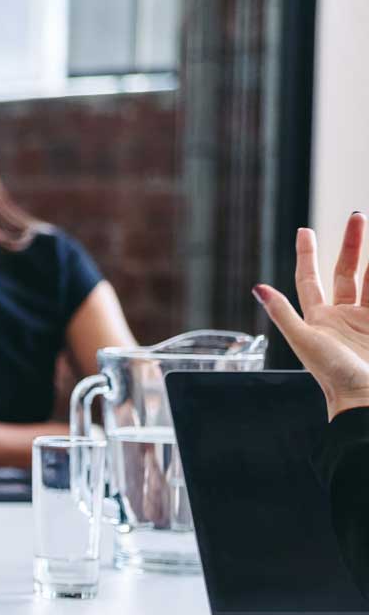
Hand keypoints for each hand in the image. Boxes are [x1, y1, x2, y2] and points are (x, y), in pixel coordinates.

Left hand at [257, 212, 368, 420]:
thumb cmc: (332, 374)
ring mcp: (365, 321)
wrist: (365, 398)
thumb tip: (257, 287)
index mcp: (317, 318)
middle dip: (353, 244)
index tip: (305, 230)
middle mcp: (341, 316)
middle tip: (357, 216)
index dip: (306, 254)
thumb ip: (282, 313)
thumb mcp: (304, 341)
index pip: (309, 278)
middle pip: (346, 271)